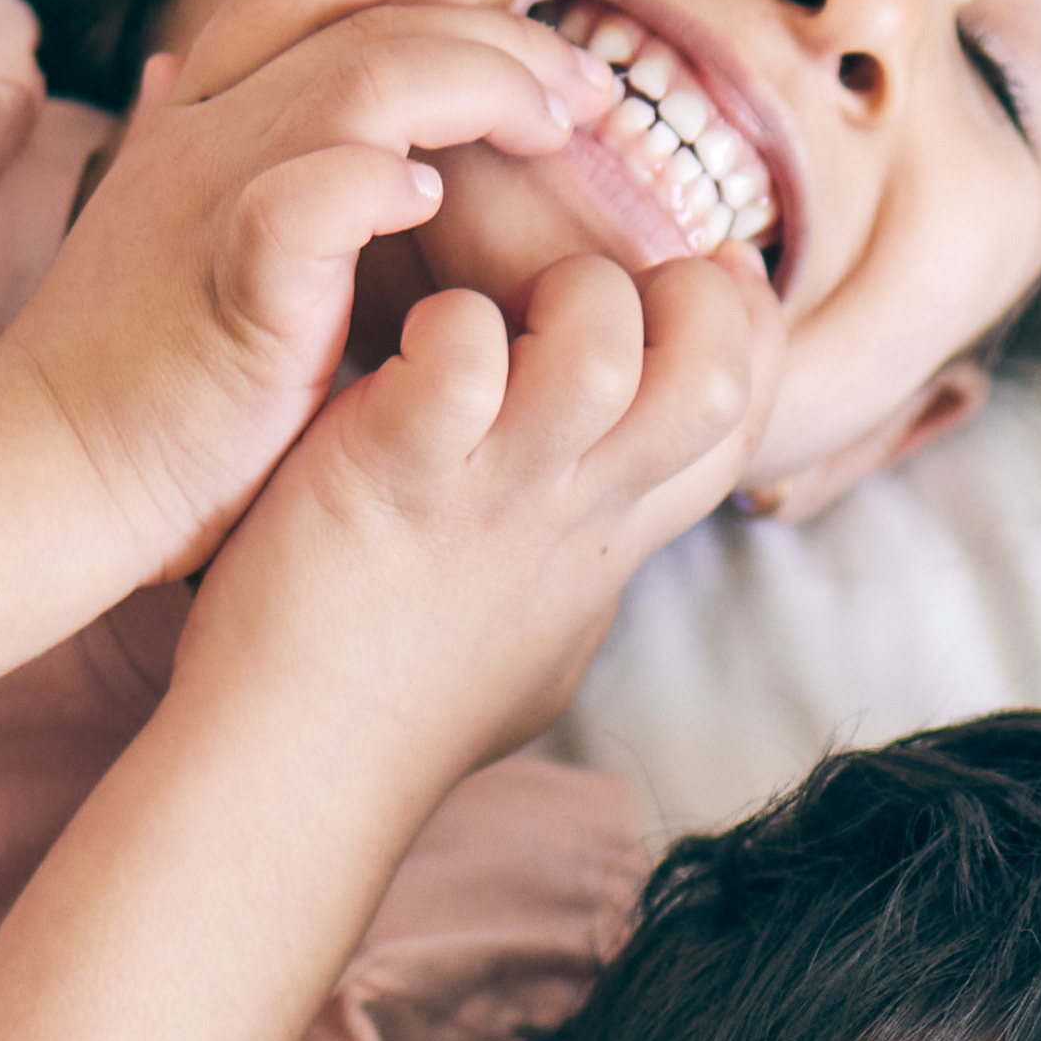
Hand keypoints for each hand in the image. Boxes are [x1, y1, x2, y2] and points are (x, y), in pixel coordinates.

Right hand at [0, 0, 613, 561]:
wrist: (42, 473)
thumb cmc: (122, 378)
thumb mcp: (146, 232)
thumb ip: (176, 148)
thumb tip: (166, 71)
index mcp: (190, 125)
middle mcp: (200, 141)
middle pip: (364, 27)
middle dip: (492, 38)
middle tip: (585, 86)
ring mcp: (211, 205)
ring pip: (363, 81)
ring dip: (479, 87)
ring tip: (555, 132)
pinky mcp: (232, 290)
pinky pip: (310, 197)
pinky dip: (380, 180)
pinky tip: (437, 194)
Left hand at [183, 235, 784, 788]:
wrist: (294, 769)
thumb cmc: (400, 709)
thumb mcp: (537, 646)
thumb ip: (582, 580)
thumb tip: (606, 565)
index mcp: (607, 538)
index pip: (739, 418)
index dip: (747, 328)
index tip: (701, 270)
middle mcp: (573, 510)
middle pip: (713, 378)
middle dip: (678, 297)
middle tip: (586, 289)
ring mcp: (491, 494)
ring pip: (601, 350)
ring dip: (560, 297)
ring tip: (493, 314)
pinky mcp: (394, 472)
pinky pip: (459, 357)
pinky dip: (441, 325)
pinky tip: (396, 350)